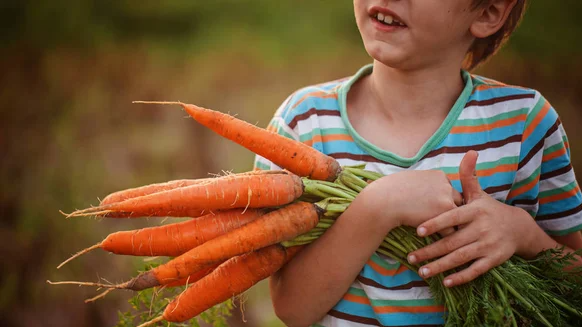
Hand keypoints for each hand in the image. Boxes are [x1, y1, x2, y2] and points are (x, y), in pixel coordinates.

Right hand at [358, 169, 462, 230]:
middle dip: (449, 211)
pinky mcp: (444, 216)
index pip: (448, 189)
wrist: (383, 201)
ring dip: (449, 224)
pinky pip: (451, 230)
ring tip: (441, 233)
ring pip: (456, 216)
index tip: (433, 207)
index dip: (441, 199)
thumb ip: (425, 183)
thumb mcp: (411, 178)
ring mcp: (447, 200)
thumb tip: (427, 192)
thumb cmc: (391, 190)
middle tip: (442, 221)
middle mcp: (446, 186)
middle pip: (457, 201)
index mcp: (439, 175)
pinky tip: (433, 238)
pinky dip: (443, 235)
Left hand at [407, 151, 547, 286]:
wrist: (519, 228)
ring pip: (461, 257)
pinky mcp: (494, 259)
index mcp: (475, 210)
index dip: (435, 223)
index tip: (417, 230)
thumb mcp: (479, 194)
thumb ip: (469, 176)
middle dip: (430, 251)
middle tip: (410, 258)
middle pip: (452, 241)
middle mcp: (482, 228)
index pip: (452, 217)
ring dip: (440, 266)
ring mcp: (488, 245)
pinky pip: (476, 270)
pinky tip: (446, 282)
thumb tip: (470, 152)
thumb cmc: (490, 209)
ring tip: (421, 271)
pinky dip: (461, 277)